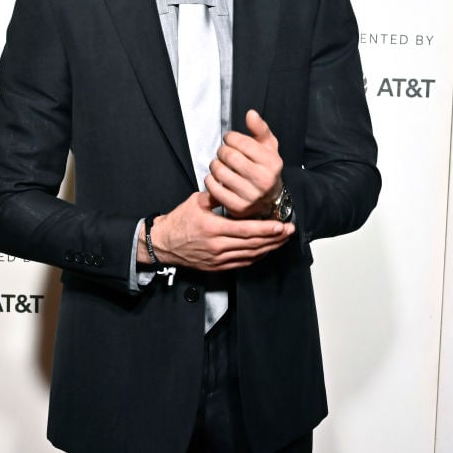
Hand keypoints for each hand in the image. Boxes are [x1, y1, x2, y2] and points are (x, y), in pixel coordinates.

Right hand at [141, 190, 293, 270]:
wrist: (163, 244)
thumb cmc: (178, 221)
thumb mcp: (195, 202)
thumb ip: (216, 195)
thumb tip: (233, 186)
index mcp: (213, 228)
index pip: (246, 230)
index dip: (266, 229)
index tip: (281, 225)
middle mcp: (217, 246)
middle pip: (252, 244)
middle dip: (274, 238)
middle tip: (289, 231)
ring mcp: (218, 259)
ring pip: (250, 255)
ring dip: (269, 248)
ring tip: (283, 240)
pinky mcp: (218, 266)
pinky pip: (242, 263)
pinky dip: (257, 256)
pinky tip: (266, 250)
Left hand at [205, 109, 283, 218]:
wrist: (269, 200)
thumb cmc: (265, 169)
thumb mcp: (268, 147)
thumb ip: (260, 129)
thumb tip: (250, 114)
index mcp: (272, 162)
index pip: (243, 143)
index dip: (230, 138)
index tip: (229, 139)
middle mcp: (263, 180)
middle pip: (230, 156)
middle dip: (222, 151)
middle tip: (223, 152)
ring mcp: (250, 195)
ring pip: (220, 172)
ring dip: (214, 164)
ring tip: (219, 164)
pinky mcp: (238, 207)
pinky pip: (214, 188)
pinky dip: (210, 180)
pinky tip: (215, 177)